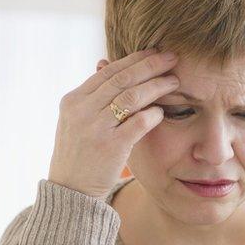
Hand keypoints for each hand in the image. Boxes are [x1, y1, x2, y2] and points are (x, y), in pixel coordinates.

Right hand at [47, 47, 179, 199]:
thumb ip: (91, 97)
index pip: (107, 71)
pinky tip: (163, 110)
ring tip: (174, 81)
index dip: (133, 59)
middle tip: (172, 57)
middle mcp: (81, 110)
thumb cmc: (78, 157)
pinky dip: (153, 113)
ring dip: (156, 86)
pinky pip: (138, 122)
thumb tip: (104, 64)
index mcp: (73, 100)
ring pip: (131, 96)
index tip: (153, 52)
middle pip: (122, 78)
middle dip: (150, 65)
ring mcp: (95, 128)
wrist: (70, 192)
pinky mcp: (110, 146)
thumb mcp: (75, 122)